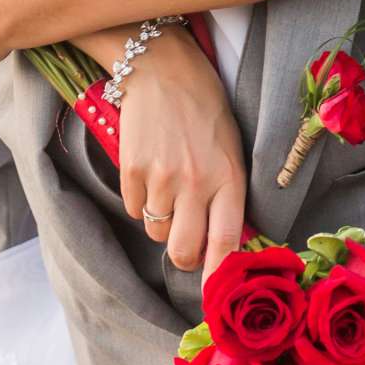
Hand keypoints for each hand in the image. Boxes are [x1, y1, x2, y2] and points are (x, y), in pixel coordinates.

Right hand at [116, 27, 250, 285]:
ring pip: (156, 232)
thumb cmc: (205, 109)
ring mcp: (161, 177)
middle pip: (184, 252)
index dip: (220, 277)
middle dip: (184, 255)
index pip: (226, 243)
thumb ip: (228, 193)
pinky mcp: (132, 169)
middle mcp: (196, 182)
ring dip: (161, 221)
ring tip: (168, 187)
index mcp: (229, 177)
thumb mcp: (232, 149)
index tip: (218, 296)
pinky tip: (149, 170)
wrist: (162, 67)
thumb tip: (224, 242)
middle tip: (185, 240)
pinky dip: (140, 200)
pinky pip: (133, 209)